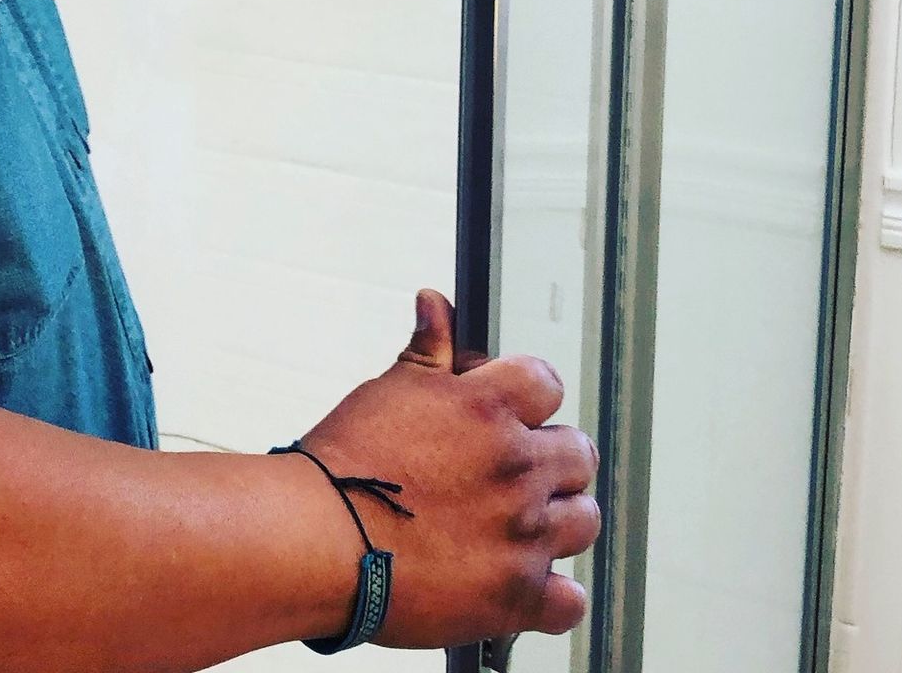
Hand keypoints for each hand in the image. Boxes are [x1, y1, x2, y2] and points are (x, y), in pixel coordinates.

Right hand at [291, 288, 599, 648]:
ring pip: (583, 520)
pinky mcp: (515, 595)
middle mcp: (515, 467)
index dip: (527, 396)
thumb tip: (435, 302)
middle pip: (577, 453)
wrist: (318, 538)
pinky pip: (571, 598)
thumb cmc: (347, 464)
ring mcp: (522, 534)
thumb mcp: (389, 389)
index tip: (506, 413)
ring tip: (518, 523)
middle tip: (510, 472)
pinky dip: (553, 593)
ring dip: (558, 519)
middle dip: (550, 457)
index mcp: (487, 408)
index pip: (547, 382)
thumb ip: (428, 347)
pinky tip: (524, 579)